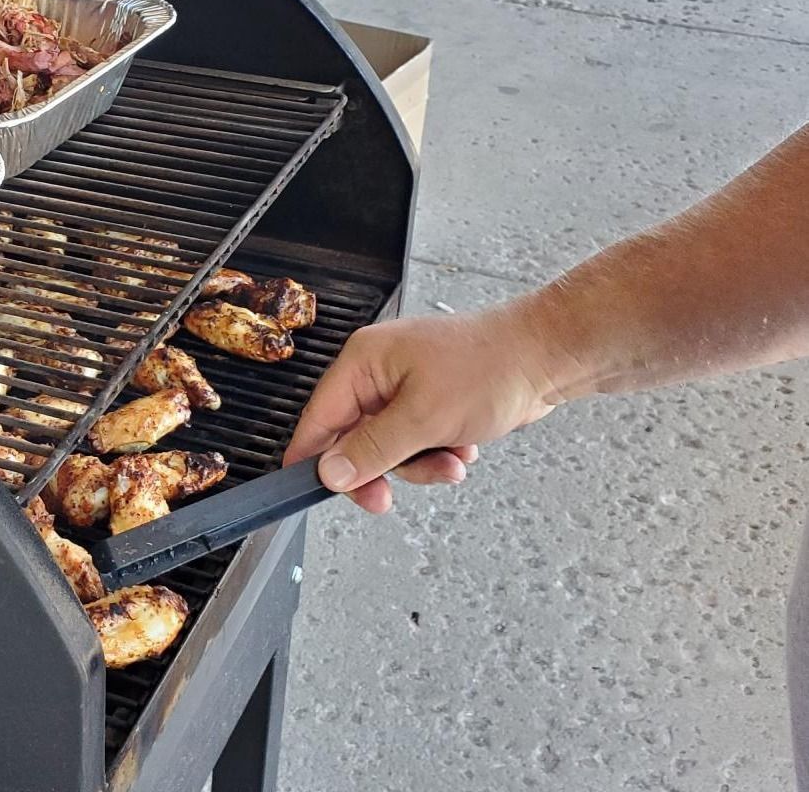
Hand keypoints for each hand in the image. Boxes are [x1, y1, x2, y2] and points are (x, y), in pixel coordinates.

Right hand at [283, 302, 568, 512]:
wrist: (548, 357)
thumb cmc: (492, 368)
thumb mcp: (424, 419)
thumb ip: (372, 450)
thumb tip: (330, 473)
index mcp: (364, 362)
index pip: (319, 417)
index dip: (314, 457)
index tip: (309, 491)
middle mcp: (379, 372)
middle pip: (353, 438)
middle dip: (381, 468)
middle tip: (384, 500)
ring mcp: (406, 387)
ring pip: (389, 447)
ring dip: (419, 464)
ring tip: (452, 461)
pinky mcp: (431, 402)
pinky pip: (416, 442)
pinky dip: (438, 453)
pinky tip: (464, 447)